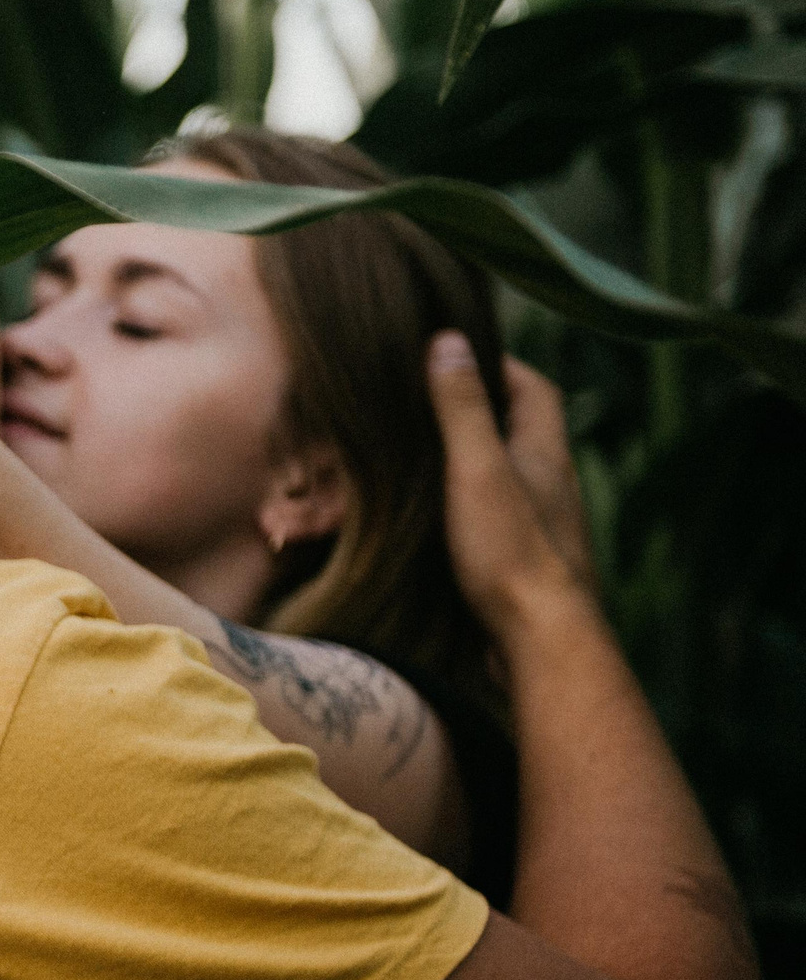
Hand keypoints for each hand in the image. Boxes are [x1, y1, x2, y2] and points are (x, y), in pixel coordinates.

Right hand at [427, 331, 597, 637]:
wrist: (541, 640)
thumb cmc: (510, 550)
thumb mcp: (476, 468)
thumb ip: (461, 408)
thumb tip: (448, 340)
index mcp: (545, 453)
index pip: (533, 388)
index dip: (499, 365)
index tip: (456, 355)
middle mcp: (552, 485)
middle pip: (522, 431)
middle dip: (482, 411)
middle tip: (430, 403)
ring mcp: (543, 527)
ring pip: (511, 477)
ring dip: (476, 462)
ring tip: (425, 457)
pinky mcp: (526, 564)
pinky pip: (501, 518)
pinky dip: (472, 506)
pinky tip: (440, 520)